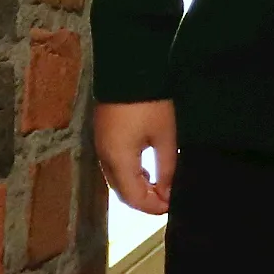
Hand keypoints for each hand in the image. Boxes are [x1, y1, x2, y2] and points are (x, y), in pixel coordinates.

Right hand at [93, 100, 177, 216]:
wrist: (129, 66)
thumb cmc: (149, 103)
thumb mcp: (165, 136)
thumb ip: (167, 169)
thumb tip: (169, 192)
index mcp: (118, 160)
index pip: (134, 198)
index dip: (153, 207)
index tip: (172, 205)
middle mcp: (104, 156)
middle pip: (121, 192)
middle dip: (144, 200)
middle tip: (166, 198)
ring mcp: (101, 144)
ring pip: (116, 179)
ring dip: (135, 187)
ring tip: (159, 185)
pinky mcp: (103, 133)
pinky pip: (112, 164)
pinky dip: (128, 173)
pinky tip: (144, 168)